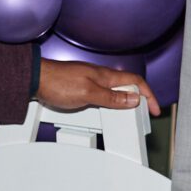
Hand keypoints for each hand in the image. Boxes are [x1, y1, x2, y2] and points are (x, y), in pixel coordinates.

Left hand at [37, 59, 160, 116]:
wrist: (34, 79)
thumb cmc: (57, 82)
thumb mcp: (88, 93)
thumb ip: (111, 98)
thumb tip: (134, 99)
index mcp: (105, 76)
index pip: (135, 82)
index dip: (149, 94)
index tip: (155, 108)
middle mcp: (100, 77)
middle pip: (127, 86)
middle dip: (140, 98)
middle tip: (145, 112)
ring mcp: (90, 81)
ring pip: (115, 90)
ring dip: (125, 101)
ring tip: (130, 113)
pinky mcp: (80, 86)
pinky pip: (103, 94)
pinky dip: (111, 102)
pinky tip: (107, 109)